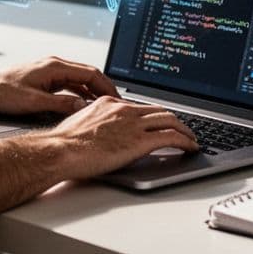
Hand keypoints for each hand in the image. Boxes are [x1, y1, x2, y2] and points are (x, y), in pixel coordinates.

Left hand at [0, 56, 117, 115]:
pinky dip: (80, 93)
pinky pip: (69, 84)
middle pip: (88, 75)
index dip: (106, 86)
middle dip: (103, 89)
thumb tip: (82, 108)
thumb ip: (61, 105)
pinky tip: (85, 104)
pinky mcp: (45, 79)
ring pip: (79, 80)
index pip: (90, 73)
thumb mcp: (34, 103)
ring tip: (104, 105)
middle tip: (116, 103)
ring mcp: (50, 72)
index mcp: (55, 67)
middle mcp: (54, 66)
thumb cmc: (3, 91)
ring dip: (92, 91)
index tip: (116, 98)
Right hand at [45, 97, 199, 179]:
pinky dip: (185, 141)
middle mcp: (124, 109)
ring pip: (170, 120)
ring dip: (185, 130)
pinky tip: (190, 147)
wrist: (60, 150)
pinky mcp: (139, 141)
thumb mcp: (81, 124)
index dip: (154, 114)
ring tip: (191, 138)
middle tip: (182, 128)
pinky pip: (171, 137)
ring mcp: (133, 124)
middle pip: (159, 110)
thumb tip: (101, 135)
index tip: (159, 121)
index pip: (140, 106)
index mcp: (109, 103)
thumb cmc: (64, 143)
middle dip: (174, 119)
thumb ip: (97, 124)